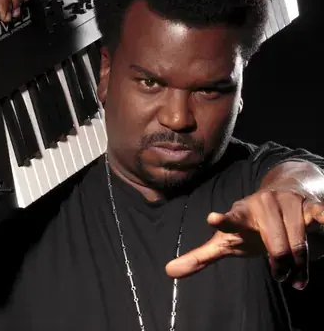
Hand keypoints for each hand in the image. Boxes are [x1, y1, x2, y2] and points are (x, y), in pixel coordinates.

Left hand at [165, 189, 323, 289]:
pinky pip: (319, 216)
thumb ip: (200, 257)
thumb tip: (167, 271)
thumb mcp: (225, 241)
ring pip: (297, 243)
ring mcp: (284, 202)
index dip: (222, 220)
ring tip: (295, 271)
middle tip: (280, 275)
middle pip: (275, 246)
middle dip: (280, 264)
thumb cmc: (248, 227)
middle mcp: (261, 204)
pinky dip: (322, 223)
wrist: (279, 201)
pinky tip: (322, 221)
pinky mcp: (307, 204)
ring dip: (299, 264)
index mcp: (238, 214)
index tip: (213, 219)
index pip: (229, 219)